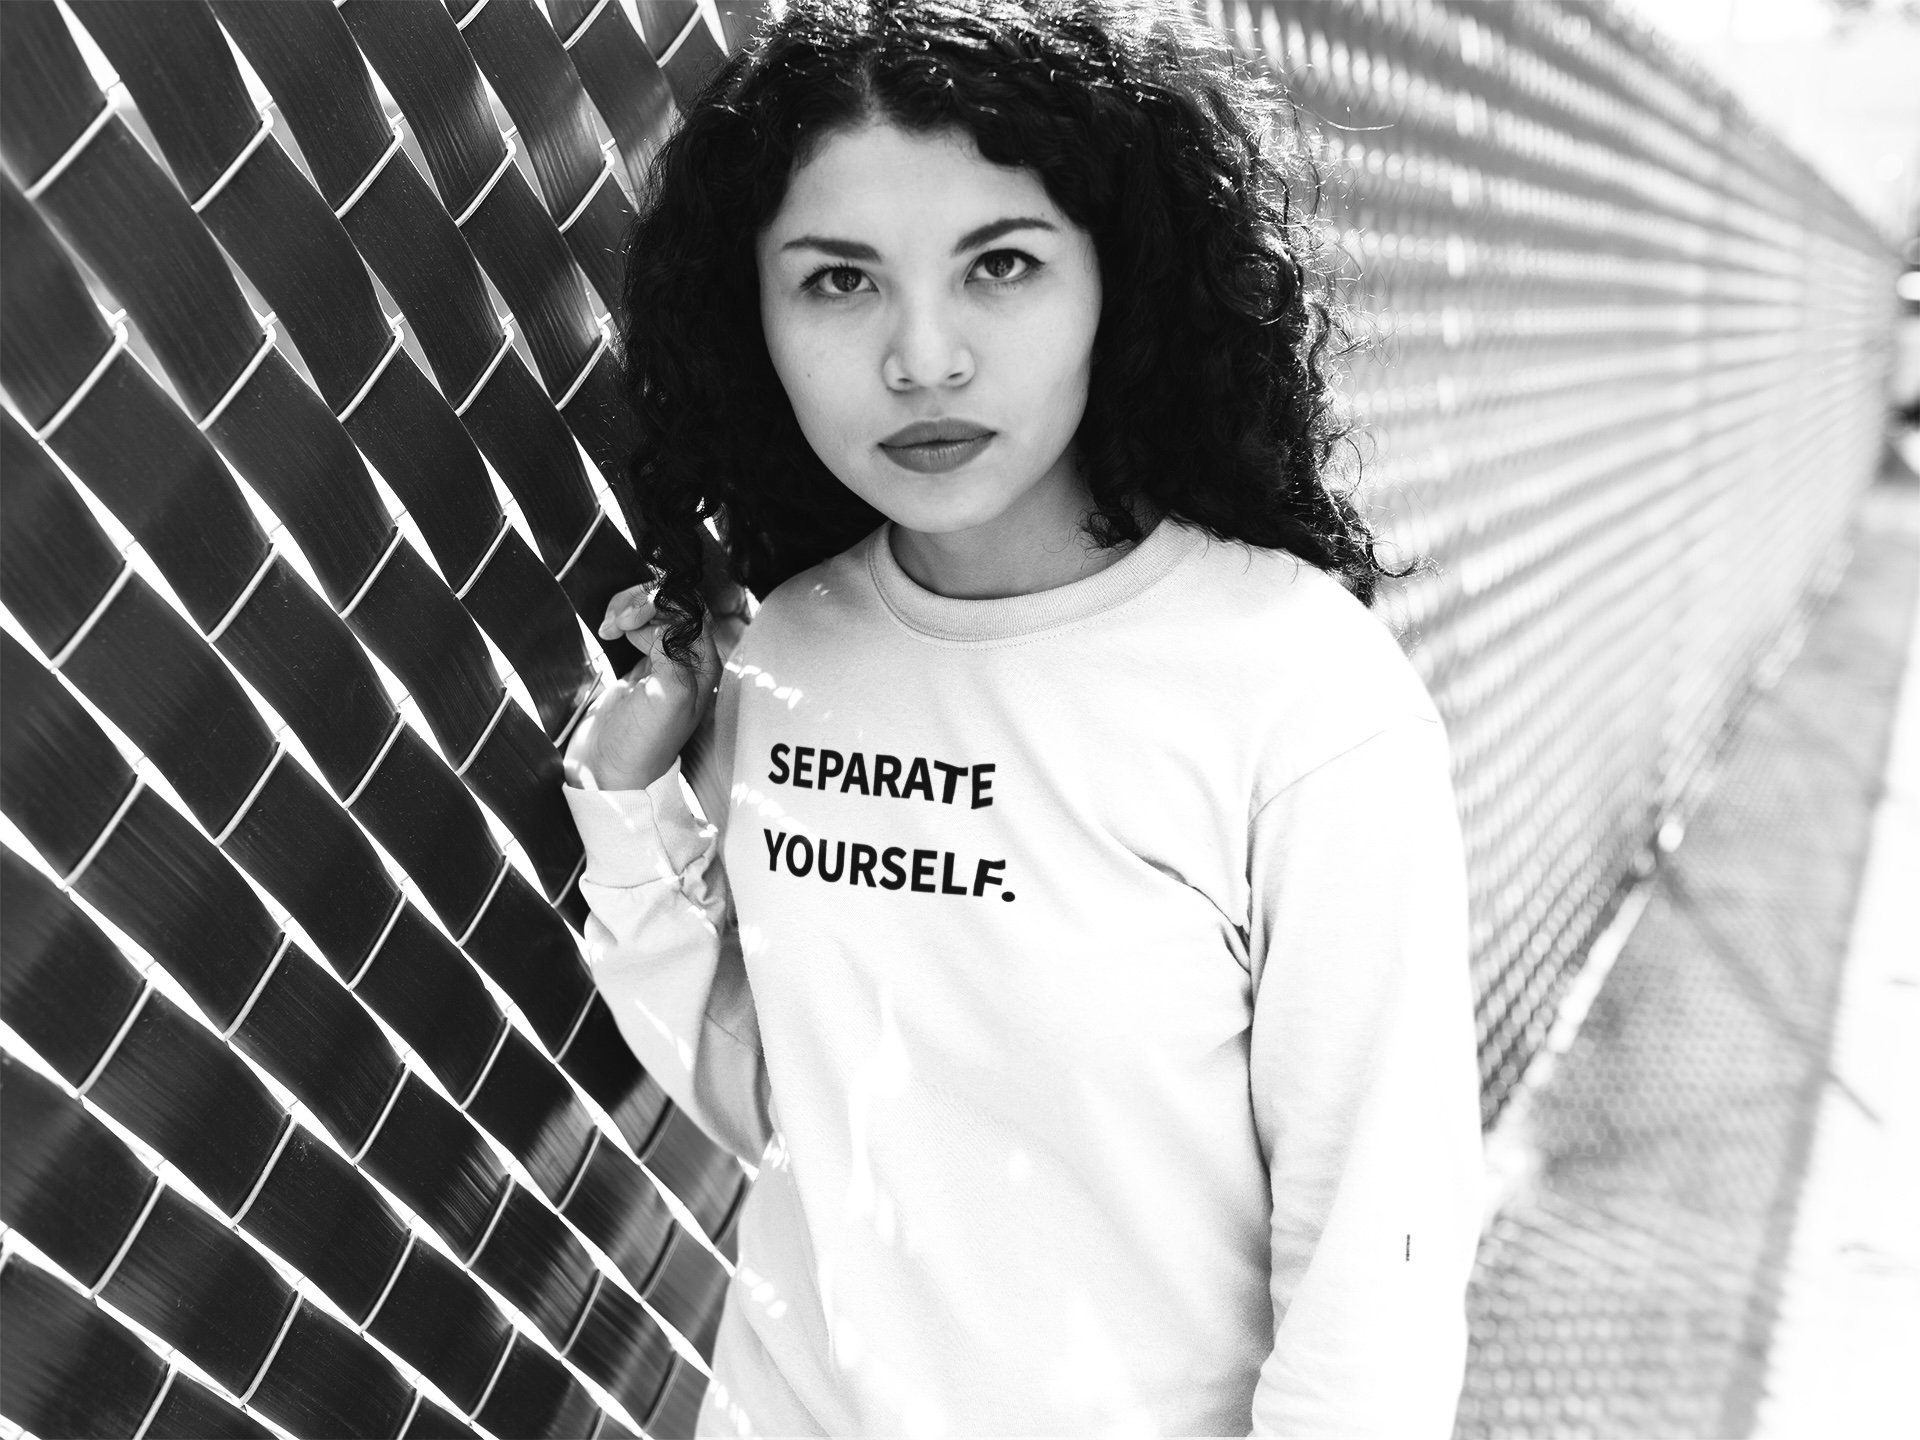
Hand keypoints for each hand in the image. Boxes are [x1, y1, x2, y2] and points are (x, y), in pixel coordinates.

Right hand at [564, 587, 719, 791]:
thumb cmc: (644, 740)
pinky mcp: (638, 659)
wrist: (609, 767)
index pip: (693, 610)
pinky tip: (607, 631)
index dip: (664, 604)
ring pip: (651, 608)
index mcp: (704, 664)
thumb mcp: (671, 698)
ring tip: (609, 628)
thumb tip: (660, 623)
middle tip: (619, 621)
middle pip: (672, 603)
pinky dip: (619, 617)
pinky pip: (635, 621)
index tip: (634, 620)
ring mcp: (662, 657)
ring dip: (627, 607)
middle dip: (642, 602)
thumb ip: (674, 654)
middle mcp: (688, 658)